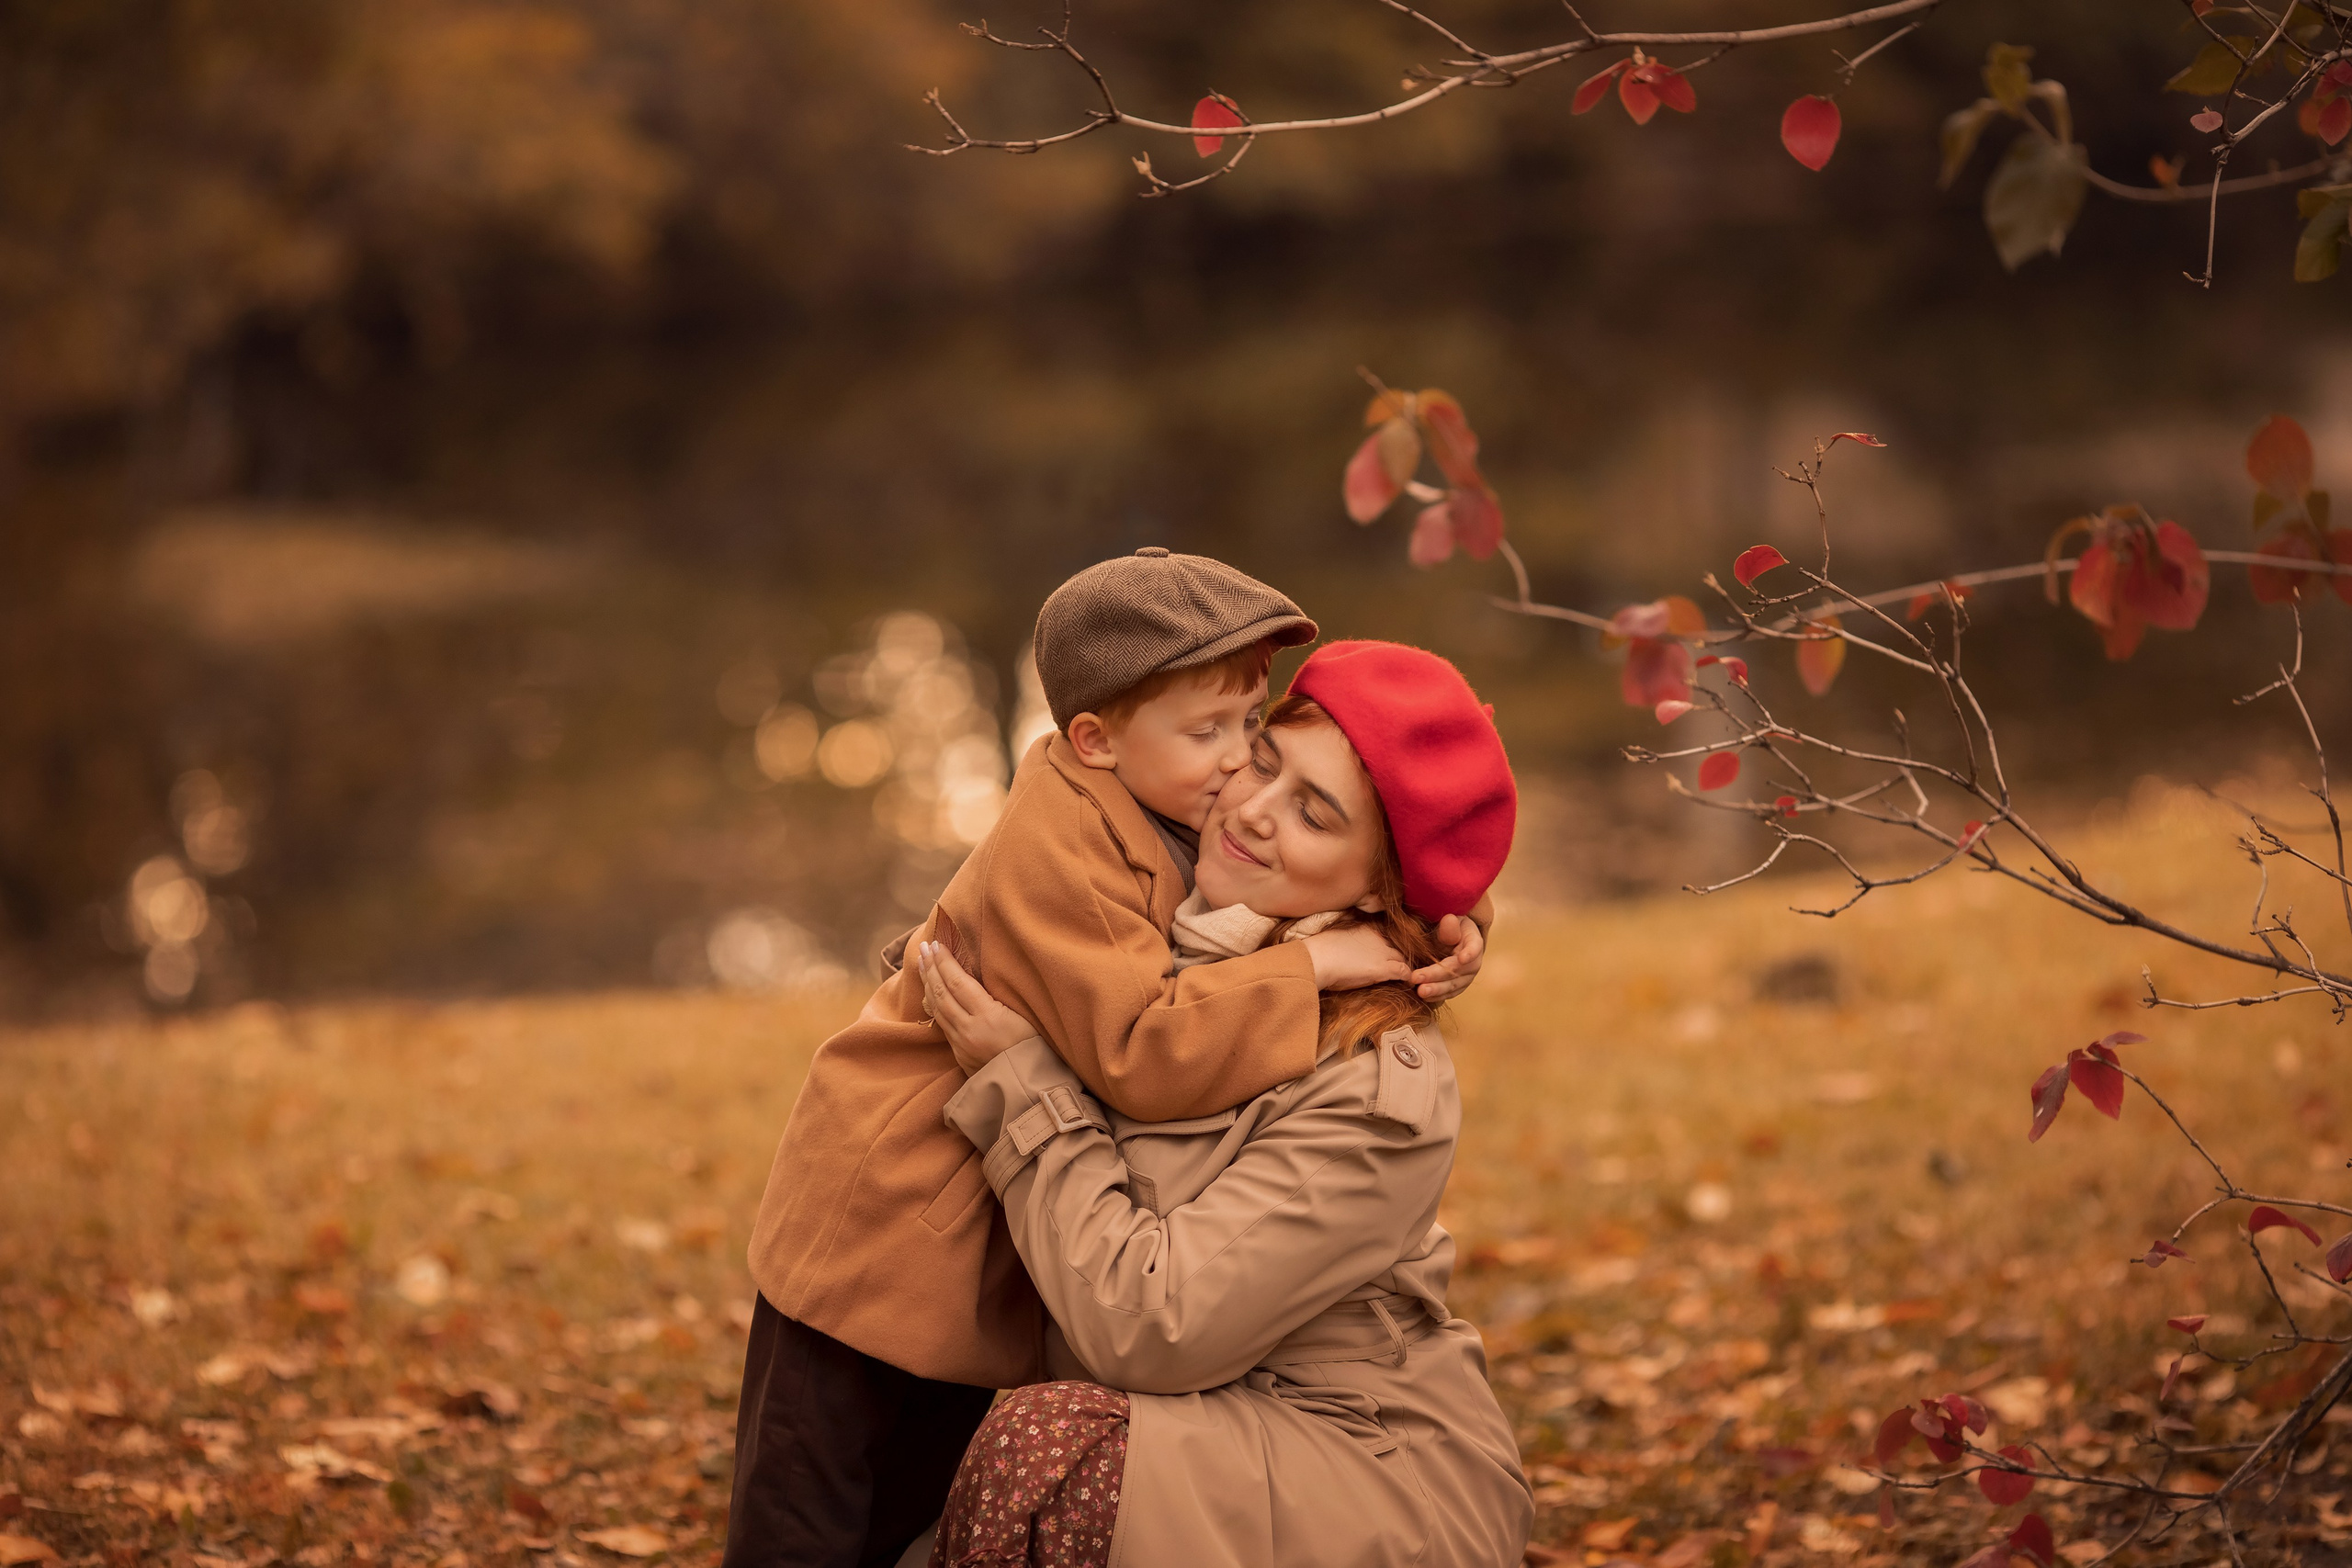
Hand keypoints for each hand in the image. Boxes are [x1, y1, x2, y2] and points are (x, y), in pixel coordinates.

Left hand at [917, 942, 1038, 1072]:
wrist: (1032, 1091)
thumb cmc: (1038, 1050)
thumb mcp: (1025, 1016)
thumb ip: (999, 998)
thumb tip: (978, 978)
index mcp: (988, 1017)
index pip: (958, 982)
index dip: (946, 961)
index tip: (937, 943)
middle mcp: (969, 1030)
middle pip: (942, 993)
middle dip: (931, 968)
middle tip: (922, 947)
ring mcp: (962, 1044)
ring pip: (939, 1009)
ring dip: (928, 984)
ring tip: (922, 964)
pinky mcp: (960, 1055)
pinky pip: (943, 1024)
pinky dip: (935, 1004)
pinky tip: (932, 994)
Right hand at [1304, 923, 1412, 991]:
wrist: (1316, 959)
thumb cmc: (1318, 952)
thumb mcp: (1335, 939)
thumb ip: (1348, 941)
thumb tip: (1346, 947)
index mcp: (1365, 928)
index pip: (1384, 936)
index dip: (1386, 947)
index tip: (1385, 956)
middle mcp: (1377, 937)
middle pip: (1396, 946)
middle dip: (1398, 956)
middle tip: (1398, 967)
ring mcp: (1382, 952)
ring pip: (1403, 958)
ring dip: (1404, 967)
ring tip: (1405, 976)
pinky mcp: (1383, 968)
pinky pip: (1403, 971)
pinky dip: (1407, 977)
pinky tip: (1407, 983)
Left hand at [1410, 910, 1487, 1002]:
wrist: (1451, 939)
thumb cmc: (1449, 927)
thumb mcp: (1449, 921)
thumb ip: (1448, 924)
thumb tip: (1448, 919)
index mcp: (1474, 942)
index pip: (1474, 947)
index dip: (1470, 953)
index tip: (1462, 958)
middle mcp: (1473, 962)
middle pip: (1458, 971)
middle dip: (1437, 976)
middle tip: (1418, 978)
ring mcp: (1467, 977)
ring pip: (1453, 986)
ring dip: (1436, 990)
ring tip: (1420, 991)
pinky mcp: (1458, 987)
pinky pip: (1448, 993)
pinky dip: (1436, 996)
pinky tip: (1423, 997)